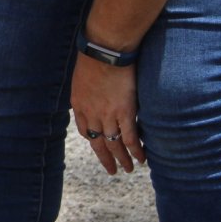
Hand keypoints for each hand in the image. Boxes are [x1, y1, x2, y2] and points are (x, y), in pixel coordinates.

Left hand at [71, 57, 145, 173]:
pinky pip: (130, 137)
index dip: (93, 138)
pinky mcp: (124, 113)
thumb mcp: (83, 76)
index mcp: (79, 105)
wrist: (105, 51)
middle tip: (112, 170)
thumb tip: (96, 91)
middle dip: (106, 158)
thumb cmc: (94, 56)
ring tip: (128, 169)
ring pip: (114, 144)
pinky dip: (136, 150)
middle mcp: (91, 114)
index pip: (85, 129)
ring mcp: (107, 115)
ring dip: (122, 158)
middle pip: (98, 142)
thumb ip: (89, 89)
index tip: (99, 143)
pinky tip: (141, 159)